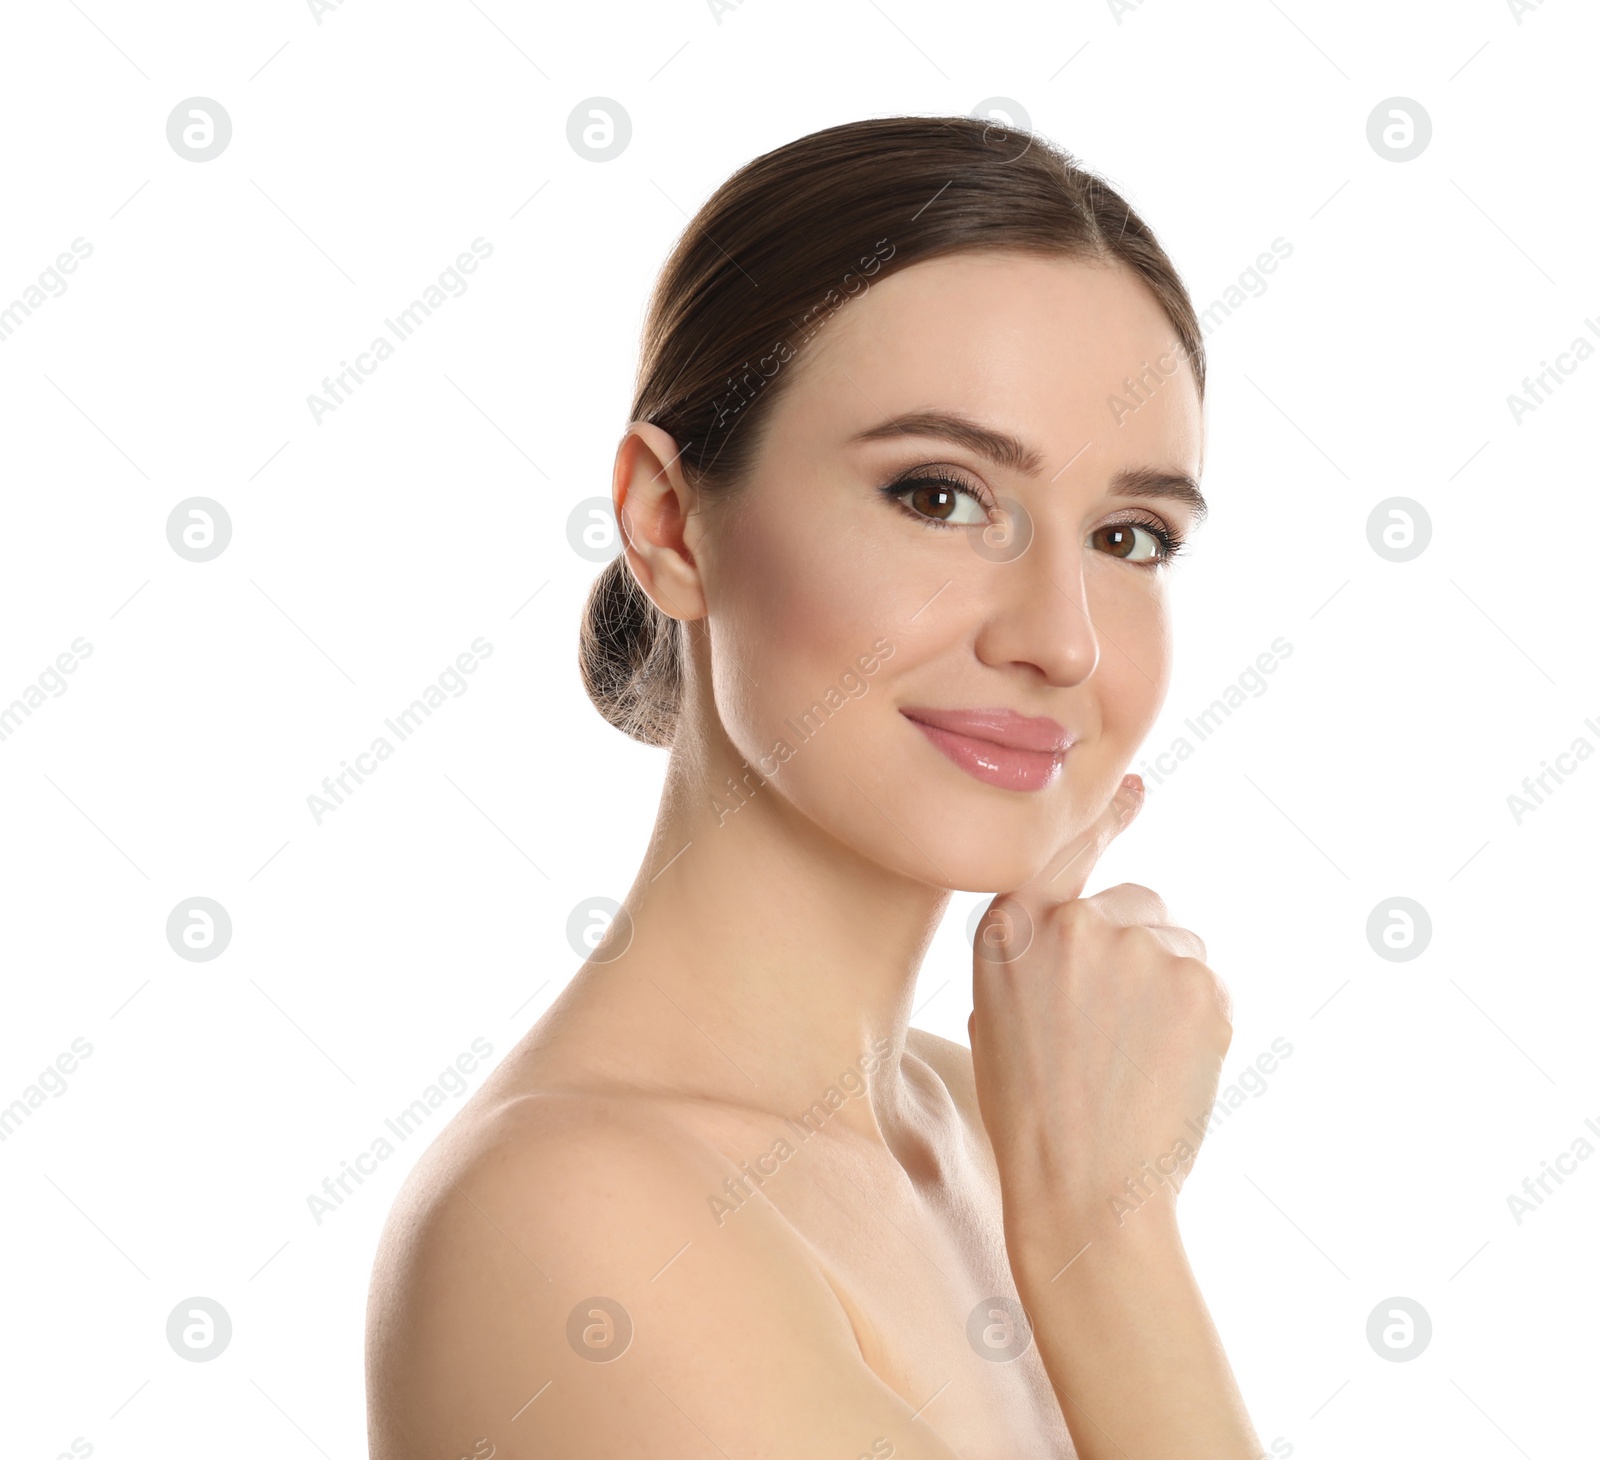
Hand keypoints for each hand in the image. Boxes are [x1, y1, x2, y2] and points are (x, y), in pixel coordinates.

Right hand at [967, 774, 1232, 1253]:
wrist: (1083, 1193)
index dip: (1104, 815)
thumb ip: (1034, 955)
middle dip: (1138, 952)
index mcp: (1011, 928)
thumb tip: (1093, 927)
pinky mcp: (1200, 982)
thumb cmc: (1032, 1117)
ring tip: (1136, 1060)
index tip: (1136, 785)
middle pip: (1138, 906)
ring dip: (1170, 989)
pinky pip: (1212, 986)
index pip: (1063, 847)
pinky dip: (1201, 1023)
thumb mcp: (995, 1015)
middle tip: (1117, 1031)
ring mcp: (1141, 948)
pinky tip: (1168, 1070)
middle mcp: (1076, 922)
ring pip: (1181, 947)